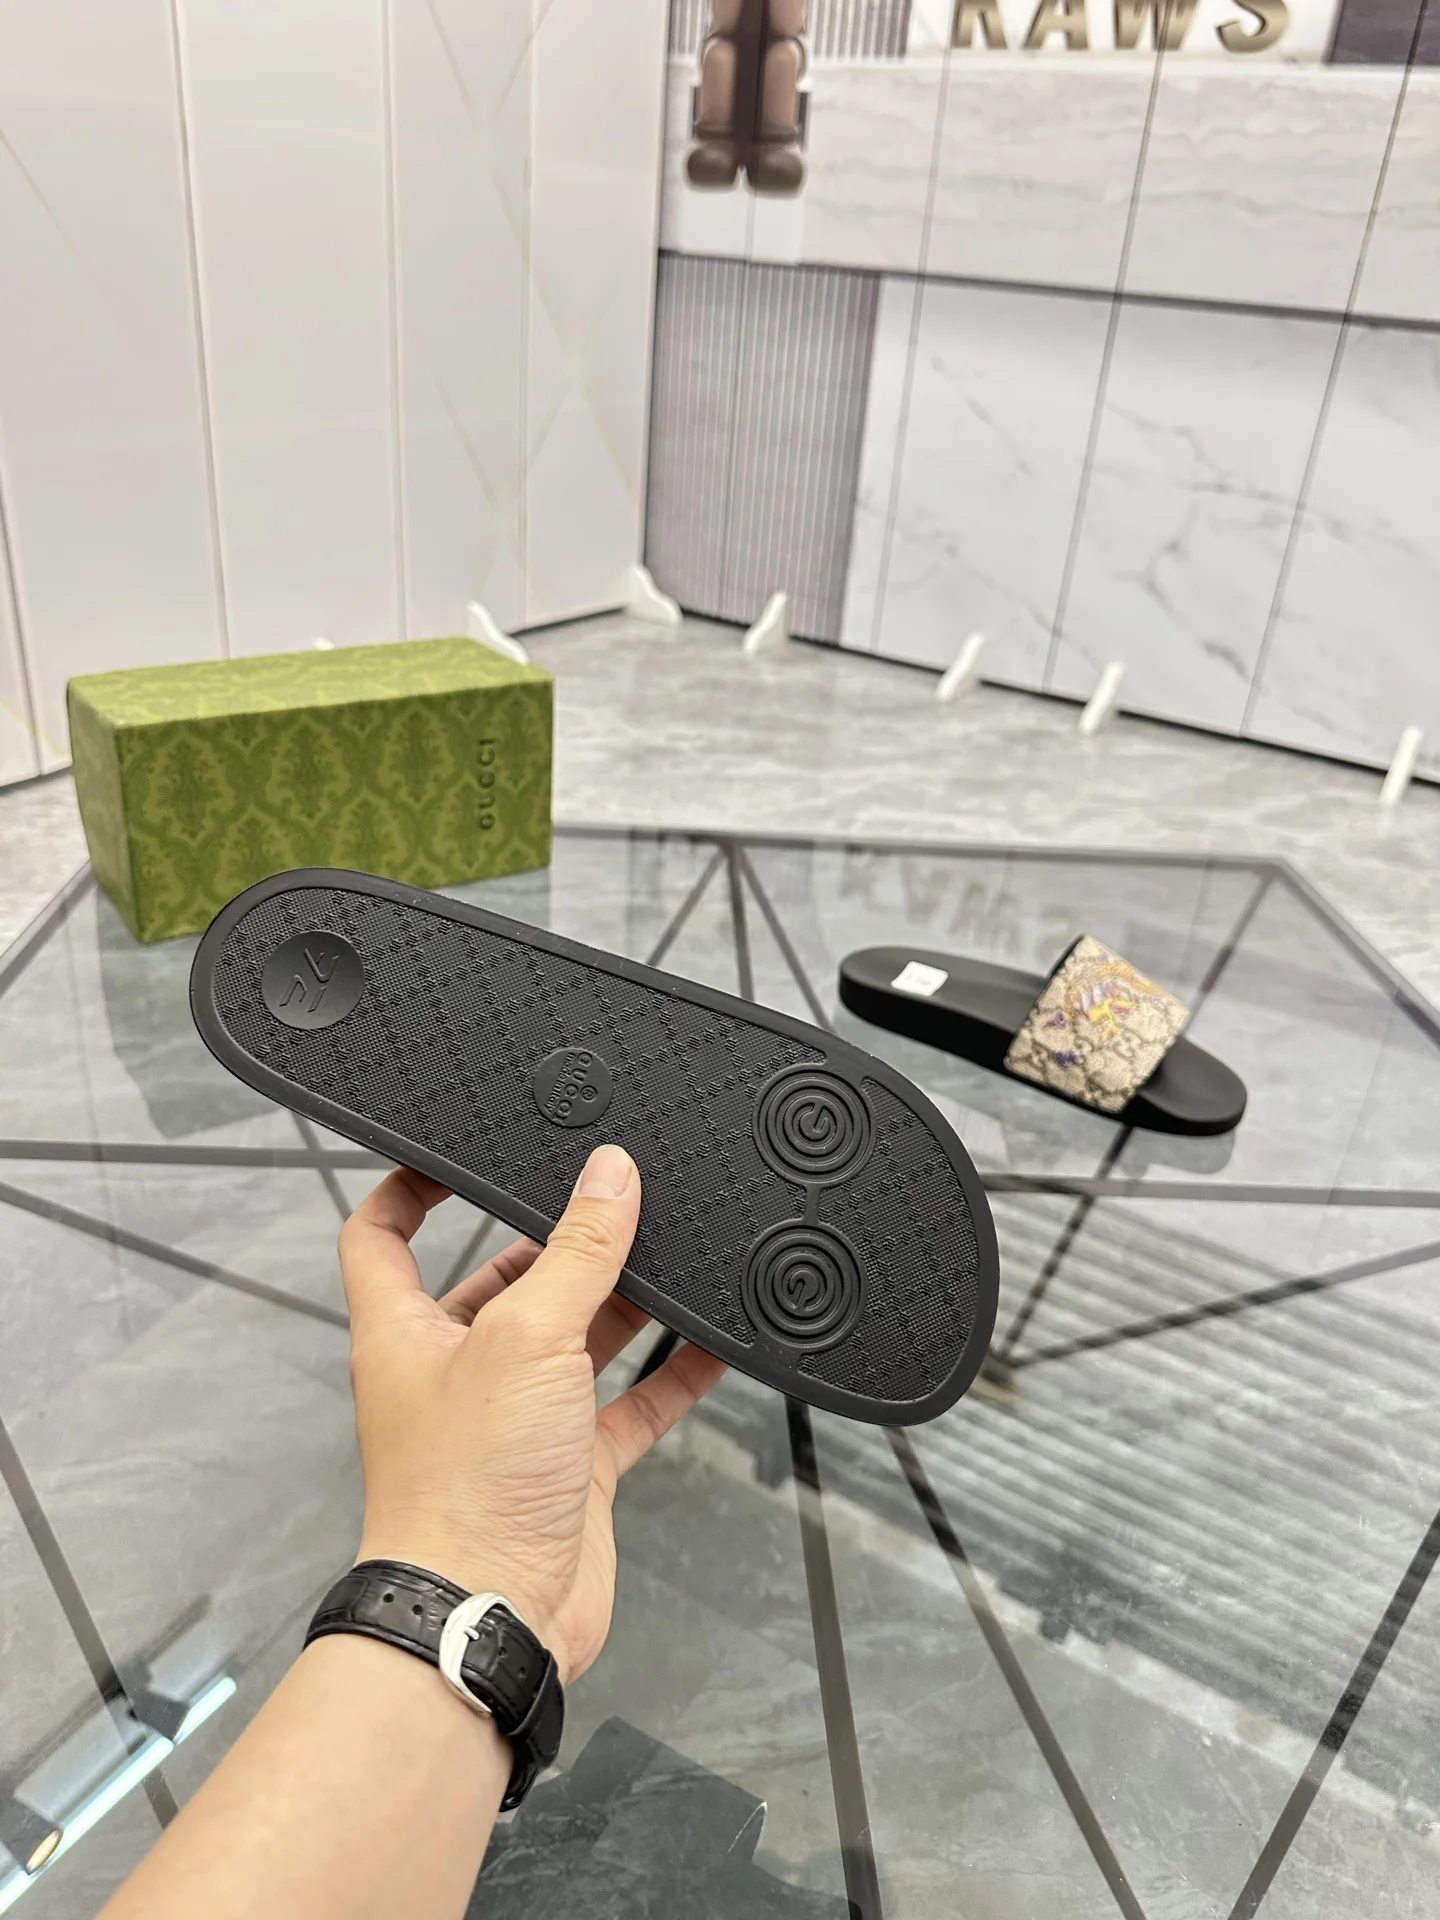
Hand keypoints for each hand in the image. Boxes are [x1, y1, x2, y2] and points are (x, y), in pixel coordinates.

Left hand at [338, 1145, 725, 1686]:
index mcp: (408, 1332)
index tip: (454, 1153)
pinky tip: (714, 1344)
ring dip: (620, 1302)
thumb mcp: (526, 1338)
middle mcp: (458, 1371)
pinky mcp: (570, 1470)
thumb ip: (576, 1255)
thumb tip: (609, 1175)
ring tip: (673, 1250)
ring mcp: (517, 1422)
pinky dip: (670, 1376)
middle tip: (611, 1197)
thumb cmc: (466, 1486)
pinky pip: (627, 1406)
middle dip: (554, 1245)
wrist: (492, 1617)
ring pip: (573, 1340)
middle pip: (501, 1284)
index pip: (383, 1238)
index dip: (408, 1189)